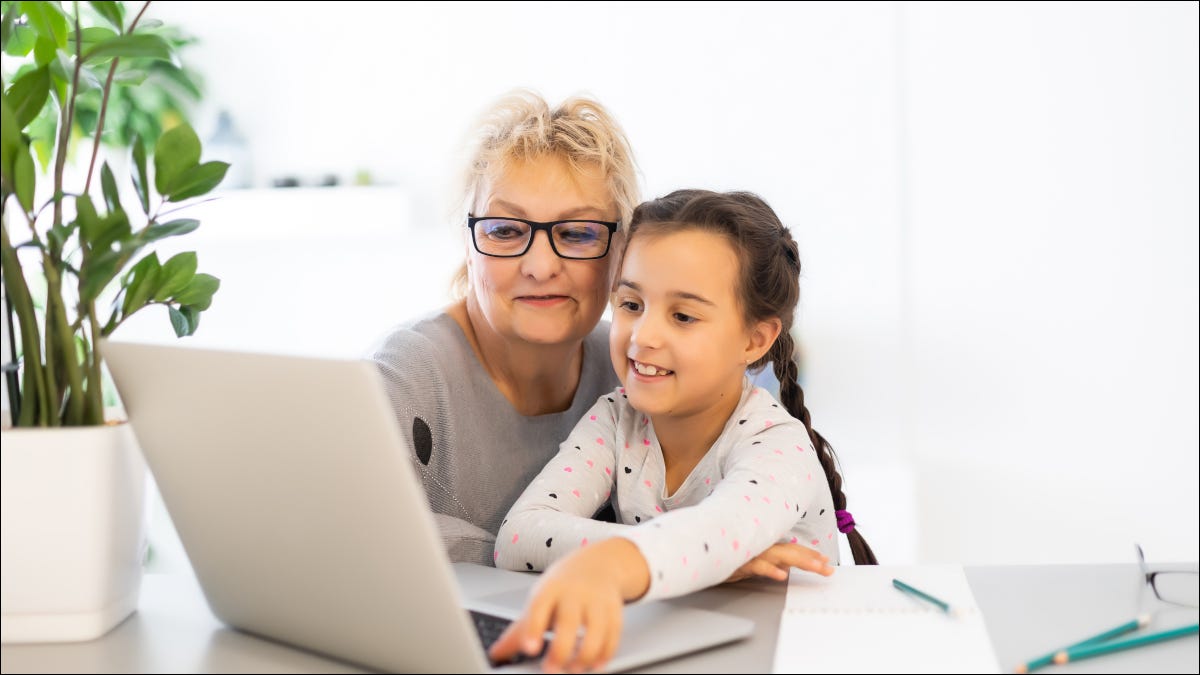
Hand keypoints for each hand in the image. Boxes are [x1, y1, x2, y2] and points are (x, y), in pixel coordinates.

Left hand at [488, 538, 648, 672]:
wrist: (599, 563)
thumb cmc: (563, 586)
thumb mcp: (540, 599)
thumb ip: (520, 630)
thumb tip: (496, 654)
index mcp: (551, 589)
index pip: (540, 608)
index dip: (534, 629)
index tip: (530, 649)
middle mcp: (575, 593)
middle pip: (570, 622)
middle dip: (561, 650)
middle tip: (551, 671)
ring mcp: (597, 601)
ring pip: (596, 632)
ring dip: (585, 656)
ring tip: (574, 670)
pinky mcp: (615, 611)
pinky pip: (613, 636)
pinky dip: (605, 654)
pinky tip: (595, 665)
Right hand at [724, 542, 833, 582]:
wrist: (704, 551)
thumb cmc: (728, 556)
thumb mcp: (753, 563)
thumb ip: (770, 563)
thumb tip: (786, 567)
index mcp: (767, 547)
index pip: (793, 550)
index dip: (810, 555)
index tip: (826, 562)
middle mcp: (763, 547)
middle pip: (793, 553)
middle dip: (812, 561)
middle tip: (828, 570)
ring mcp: (754, 553)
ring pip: (781, 556)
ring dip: (801, 561)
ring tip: (816, 568)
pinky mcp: (742, 561)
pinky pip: (758, 565)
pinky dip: (770, 570)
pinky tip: (782, 576)